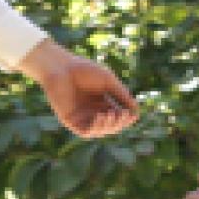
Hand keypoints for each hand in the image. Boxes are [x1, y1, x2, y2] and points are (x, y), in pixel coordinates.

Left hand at [17, 38, 139, 137]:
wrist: (61, 67)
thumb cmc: (84, 70)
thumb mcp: (108, 82)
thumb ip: (122, 95)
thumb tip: (137, 112)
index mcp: (100, 102)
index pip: (116, 116)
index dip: (125, 118)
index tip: (133, 115)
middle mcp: (91, 111)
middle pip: (109, 125)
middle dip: (119, 123)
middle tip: (124, 115)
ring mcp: (80, 117)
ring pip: (98, 130)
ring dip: (108, 126)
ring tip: (112, 115)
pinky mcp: (69, 121)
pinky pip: (85, 132)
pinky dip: (95, 128)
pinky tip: (101, 117)